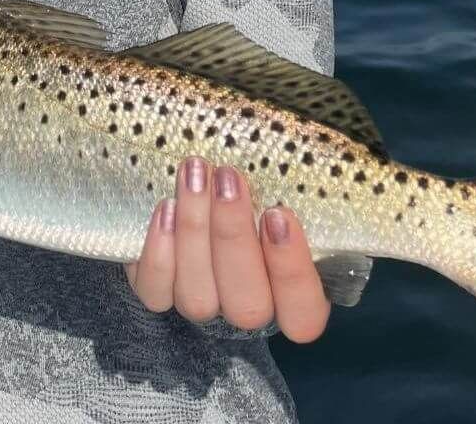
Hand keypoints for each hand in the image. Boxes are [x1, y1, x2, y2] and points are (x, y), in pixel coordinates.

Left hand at [124, 158, 329, 342]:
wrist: (209, 190)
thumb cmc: (262, 186)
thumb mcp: (290, 190)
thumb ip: (302, 194)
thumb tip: (318, 161)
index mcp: (296, 296)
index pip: (304, 314)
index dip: (292, 271)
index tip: (279, 213)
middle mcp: (250, 309)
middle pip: (246, 304)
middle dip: (233, 235)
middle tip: (227, 175)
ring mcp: (206, 307)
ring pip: (199, 298)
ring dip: (194, 231)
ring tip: (194, 173)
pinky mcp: (163, 294)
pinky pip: (156, 292)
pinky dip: (159, 252)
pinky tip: (165, 207)